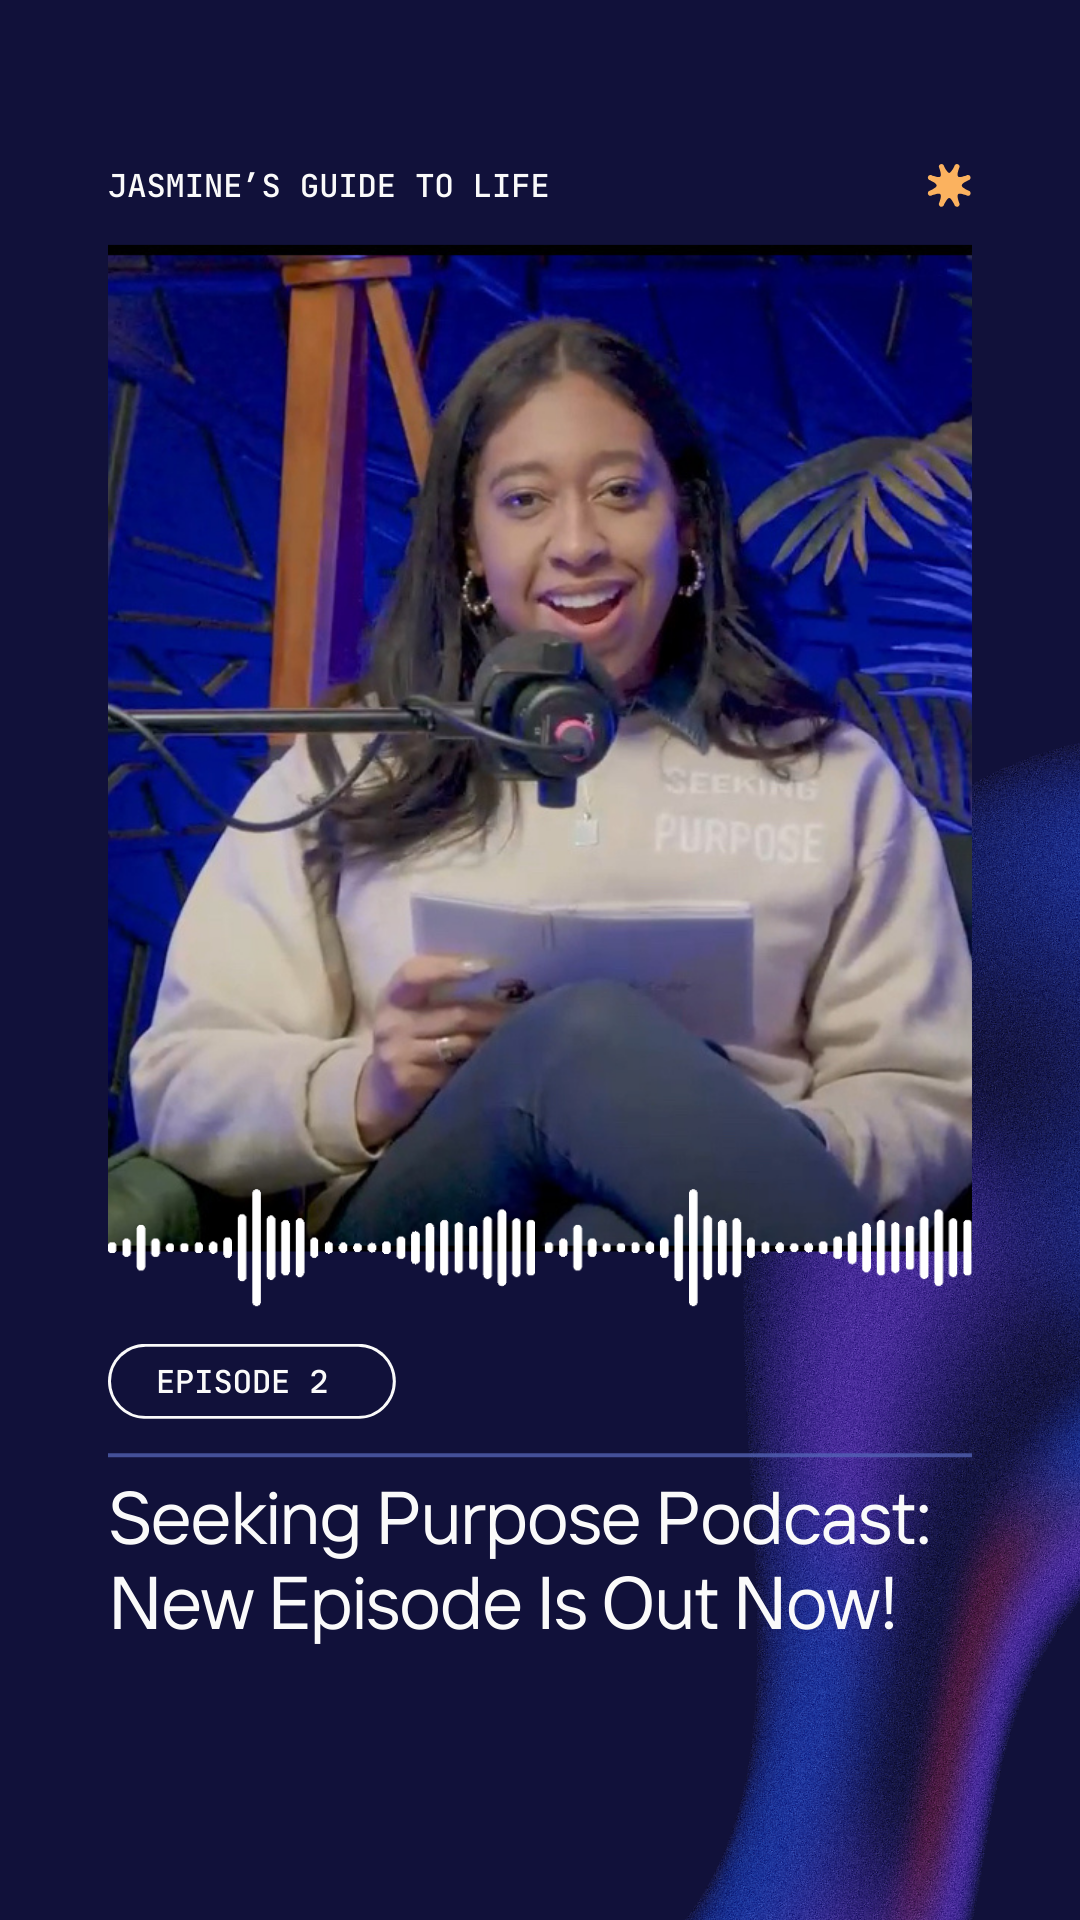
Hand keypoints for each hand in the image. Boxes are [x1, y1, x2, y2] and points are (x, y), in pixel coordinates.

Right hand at [355, 956, 515, 1150]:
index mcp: (393, 998)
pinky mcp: (410, 1082)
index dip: (448, 967)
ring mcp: (399, 1054)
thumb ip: (439, 995)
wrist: (375, 1094)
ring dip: (494, 1040)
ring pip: (462, 1044)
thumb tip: (499, 977)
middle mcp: (392, 1023)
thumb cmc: (406, 1043)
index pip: (415, 973)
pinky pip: (455, 1071)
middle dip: (496, 1013)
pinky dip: (480, 1066)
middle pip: (456, 1014)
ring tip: (523, 1036)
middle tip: (528, 1011)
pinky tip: (499, 1064)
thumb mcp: (410, 1014)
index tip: (486, 966)